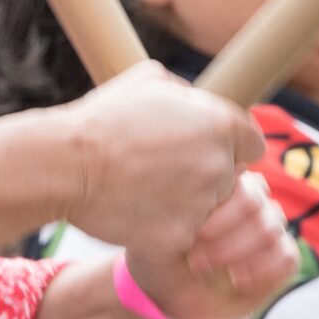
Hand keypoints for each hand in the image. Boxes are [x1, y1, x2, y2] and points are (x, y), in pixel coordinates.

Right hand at [57, 62, 264, 258]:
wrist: (65, 165)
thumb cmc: (102, 120)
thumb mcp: (148, 81)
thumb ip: (185, 93)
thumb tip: (194, 101)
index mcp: (219, 124)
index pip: (253, 144)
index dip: (231, 147)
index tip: (204, 151)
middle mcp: (219, 166)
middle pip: (229, 179)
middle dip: (203, 177)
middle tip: (161, 172)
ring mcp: (201, 205)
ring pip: (208, 211)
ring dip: (184, 205)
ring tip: (143, 191)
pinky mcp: (179, 237)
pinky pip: (181, 235)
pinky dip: (163, 229)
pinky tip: (134, 211)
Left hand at [126, 172, 297, 318]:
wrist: (164, 291)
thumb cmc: (157, 252)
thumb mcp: (156, 226)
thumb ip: (179, 201)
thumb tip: (205, 183)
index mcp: (223, 183)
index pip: (240, 186)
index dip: (219, 214)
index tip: (192, 235)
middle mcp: (250, 200)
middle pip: (256, 207)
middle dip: (224, 238)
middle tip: (195, 258)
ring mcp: (266, 227)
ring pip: (270, 229)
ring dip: (237, 253)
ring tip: (209, 268)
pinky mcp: (278, 257)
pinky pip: (286, 256)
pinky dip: (263, 269)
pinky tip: (236, 279)